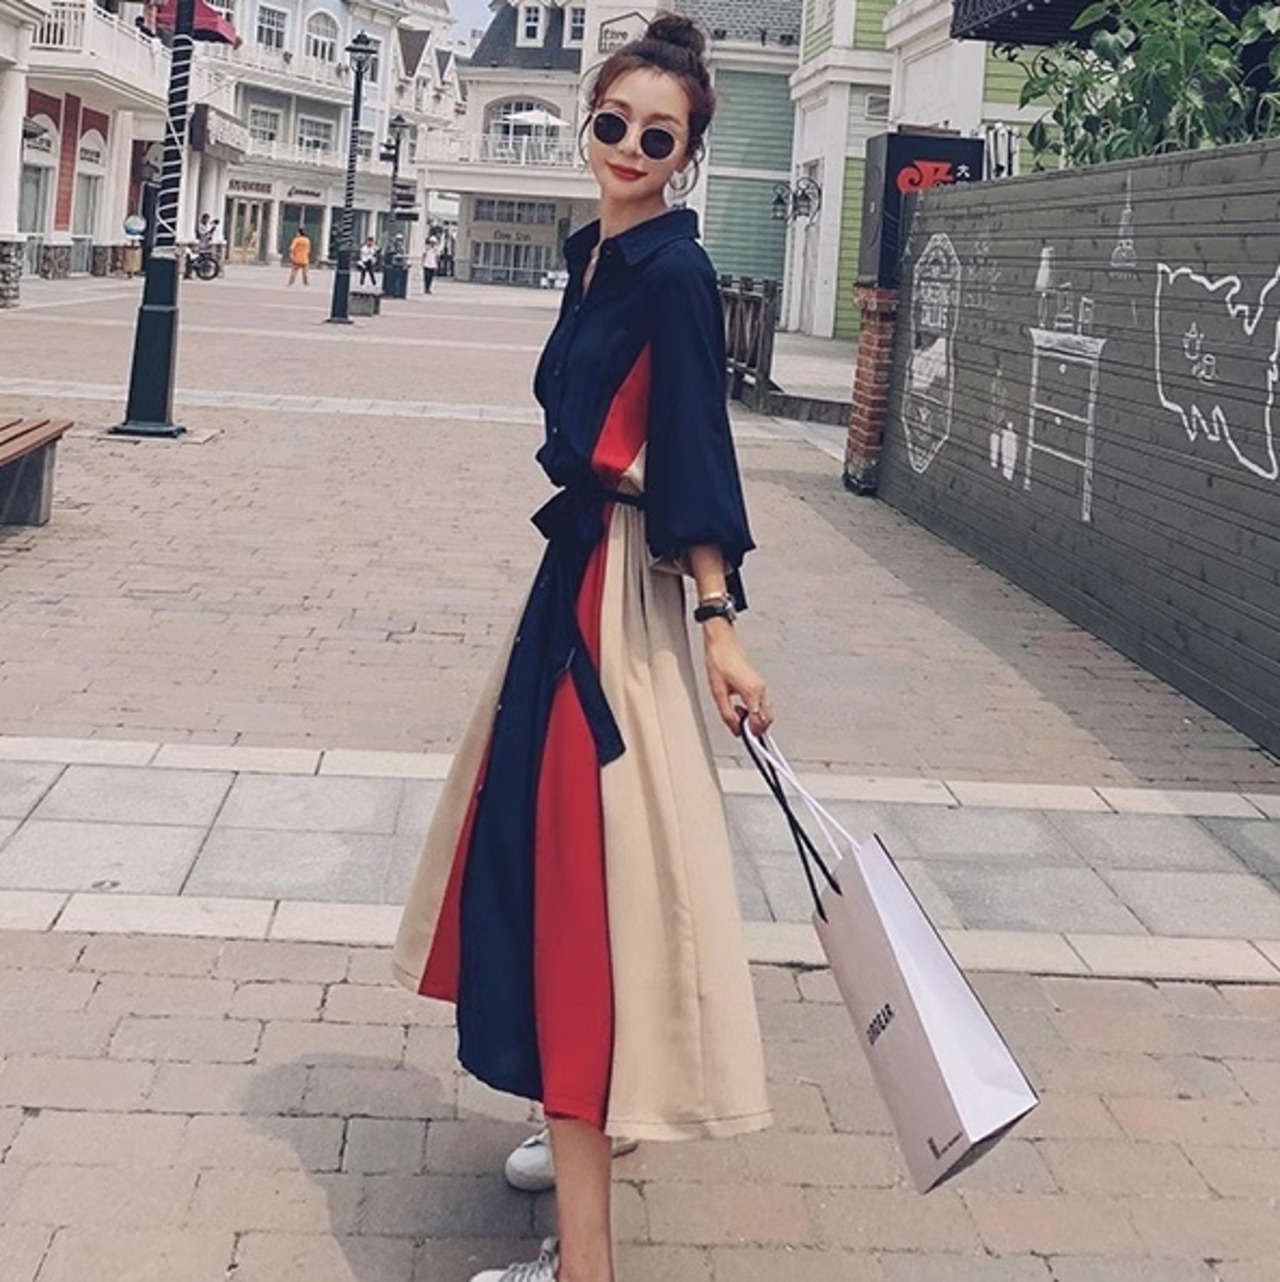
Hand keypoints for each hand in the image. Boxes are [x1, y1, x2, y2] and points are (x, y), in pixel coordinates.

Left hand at [702, 619, 772, 736]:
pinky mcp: (759, 683)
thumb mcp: (718, 693)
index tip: (744, 736)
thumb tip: (736, 729)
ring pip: (766, 711)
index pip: (760, 722)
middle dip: (756, 727)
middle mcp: (761, 689)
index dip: (752, 733)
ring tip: (736, 712)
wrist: (722, 642)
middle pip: (768, 719)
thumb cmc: (719, 661)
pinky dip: (754, 709)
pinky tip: (740, 705)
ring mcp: (761, 685)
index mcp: (752, 692)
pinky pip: (762, 703)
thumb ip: (727, 714)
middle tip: (739, 725)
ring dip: (754, 718)